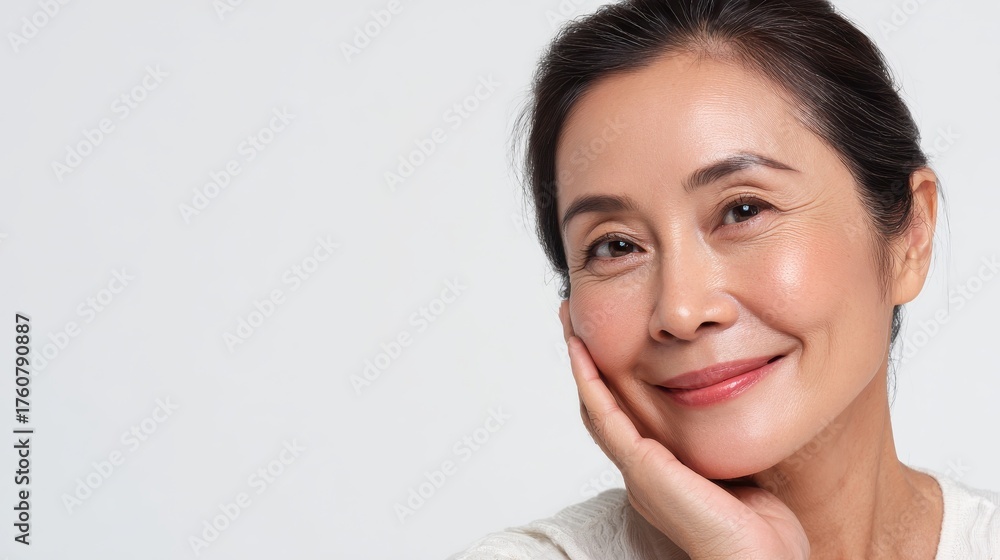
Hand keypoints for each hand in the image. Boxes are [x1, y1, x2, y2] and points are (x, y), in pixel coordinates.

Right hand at [558, 301, 809, 559]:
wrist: (756, 559)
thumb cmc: (759, 527)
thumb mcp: (736, 466)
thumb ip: (723, 438)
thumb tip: (735, 402)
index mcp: (657, 473)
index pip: (624, 418)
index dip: (609, 380)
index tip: (604, 343)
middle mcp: (639, 471)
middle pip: (601, 408)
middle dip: (586, 365)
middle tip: (574, 324)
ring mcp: (636, 470)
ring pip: (596, 408)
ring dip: (580, 365)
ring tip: (570, 327)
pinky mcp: (641, 467)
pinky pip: (606, 417)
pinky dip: (590, 382)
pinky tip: (581, 353)